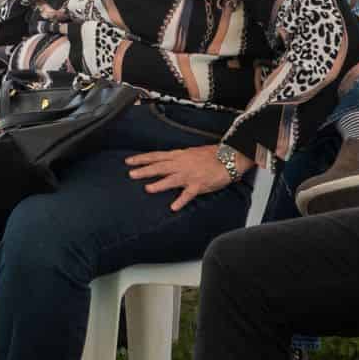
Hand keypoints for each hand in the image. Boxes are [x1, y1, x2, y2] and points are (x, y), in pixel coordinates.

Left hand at [127, 144, 253, 212]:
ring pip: (172, 179)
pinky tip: (173, 207)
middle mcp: (182, 164)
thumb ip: (177, 157)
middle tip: (131, 174)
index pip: (156, 156)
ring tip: (148, 188)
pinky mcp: (199, 185)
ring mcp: (190, 175)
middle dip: (144, 170)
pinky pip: (189, 194)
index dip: (142, 158)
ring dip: (159, 184)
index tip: (129, 161)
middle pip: (160, 167)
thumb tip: (165, 160)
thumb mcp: (190, 152)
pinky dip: (181, 200)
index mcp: (179, 155)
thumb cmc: (212, 155)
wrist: (230, 157)